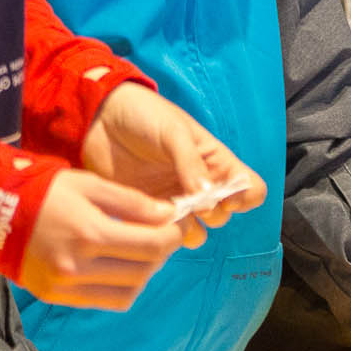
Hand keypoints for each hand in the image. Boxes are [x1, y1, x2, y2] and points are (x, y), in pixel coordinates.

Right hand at [18, 168, 186, 309]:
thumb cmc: (44, 191)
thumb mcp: (88, 184)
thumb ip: (131, 201)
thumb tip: (168, 214)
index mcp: (90, 233)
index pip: (152, 245)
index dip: (173, 235)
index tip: (176, 224)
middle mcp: (80, 266)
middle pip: (144, 270)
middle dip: (162, 252)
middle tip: (163, 235)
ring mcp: (67, 286)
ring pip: (128, 292)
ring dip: (145, 273)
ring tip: (142, 251)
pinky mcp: (58, 297)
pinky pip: (105, 301)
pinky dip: (122, 287)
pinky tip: (120, 266)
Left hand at [81, 83, 265, 241]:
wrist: (101, 117)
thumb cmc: (145, 114)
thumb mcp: (174, 131)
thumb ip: (191, 163)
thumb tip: (209, 200)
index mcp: (215, 161)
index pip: (250, 189)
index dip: (244, 198)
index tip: (223, 196)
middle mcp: (199, 185)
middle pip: (223, 216)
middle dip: (210, 215)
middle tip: (187, 201)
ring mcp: (174, 200)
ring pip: (196, 232)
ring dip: (185, 230)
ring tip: (165, 213)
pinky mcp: (148, 212)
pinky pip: (163, 235)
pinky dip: (160, 235)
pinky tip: (146, 219)